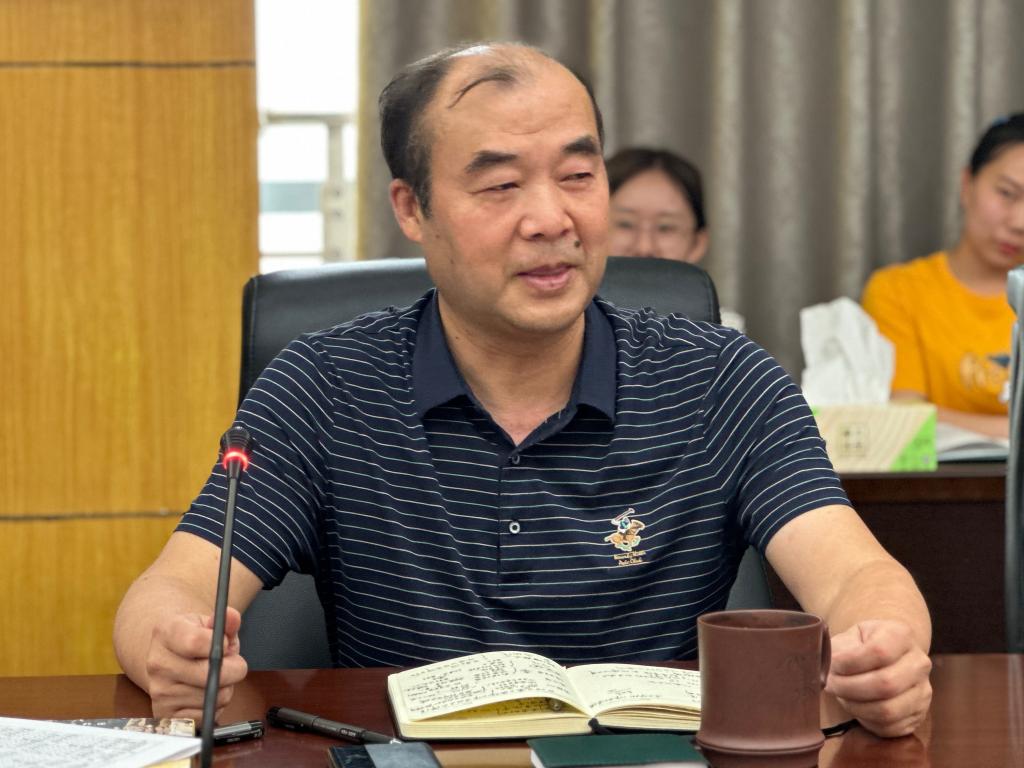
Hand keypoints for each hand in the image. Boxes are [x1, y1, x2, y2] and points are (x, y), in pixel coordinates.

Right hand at [144, 606, 247, 723]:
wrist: (172, 658)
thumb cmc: (198, 639)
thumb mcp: (212, 625)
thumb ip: (227, 620)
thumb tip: (232, 616)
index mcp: (165, 632)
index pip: (195, 642)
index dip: (221, 644)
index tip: (226, 643)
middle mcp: (157, 662)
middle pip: (209, 674)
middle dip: (233, 669)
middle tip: (231, 663)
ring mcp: (159, 691)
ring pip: (213, 696)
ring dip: (225, 688)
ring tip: (215, 676)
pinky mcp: (166, 714)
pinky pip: (207, 715)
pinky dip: (215, 705)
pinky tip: (206, 692)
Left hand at [825, 619, 931, 736]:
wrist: (885, 655)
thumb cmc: (862, 644)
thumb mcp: (850, 635)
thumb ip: (839, 647)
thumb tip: (824, 665)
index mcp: (901, 635)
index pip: (879, 652)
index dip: (850, 663)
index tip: (832, 665)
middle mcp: (919, 663)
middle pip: (885, 684)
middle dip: (849, 688)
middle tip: (831, 684)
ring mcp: (923, 691)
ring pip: (888, 710)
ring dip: (855, 706)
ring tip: (841, 695)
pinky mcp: (918, 715)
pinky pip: (890, 727)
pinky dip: (866, 720)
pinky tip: (855, 705)